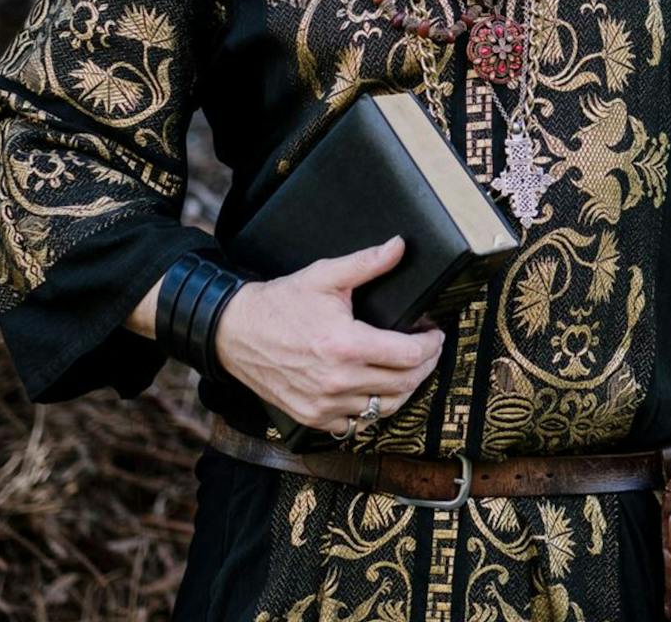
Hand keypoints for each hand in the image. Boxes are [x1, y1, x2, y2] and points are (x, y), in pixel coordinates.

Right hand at [213, 235, 445, 432]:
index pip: (409, 356)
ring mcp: (323, 405)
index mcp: (345, 345)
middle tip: (429, 349)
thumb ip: (367, 263)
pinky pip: (355, 424)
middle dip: (425, 366)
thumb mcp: (325, 275)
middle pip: (403, 384)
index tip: (434, 334)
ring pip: (383, 408)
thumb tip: (399, 246)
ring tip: (408, 369)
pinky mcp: (311, 417)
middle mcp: (336, 381)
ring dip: (403, 389)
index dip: (431, 345)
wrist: (236, 332)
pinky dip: (370, 410)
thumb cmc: (280, 303)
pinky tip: (375, 389)